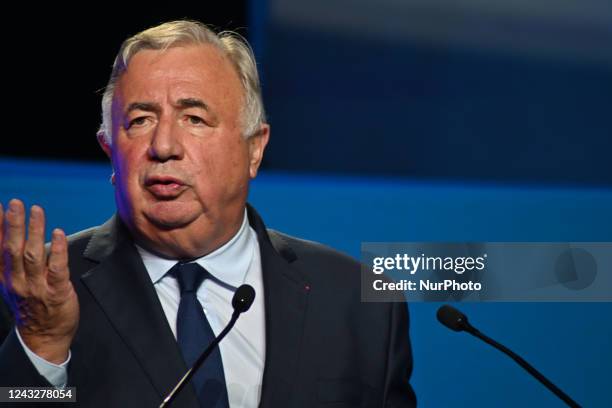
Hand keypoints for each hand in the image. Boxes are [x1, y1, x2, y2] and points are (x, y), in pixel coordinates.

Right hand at [0, 199, 78, 363]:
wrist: (43, 338)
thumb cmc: (30, 305)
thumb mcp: (12, 282)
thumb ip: (8, 259)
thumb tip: (7, 231)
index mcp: (5, 277)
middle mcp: (17, 281)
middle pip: (12, 249)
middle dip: (13, 224)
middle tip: (15, 203)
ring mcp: (36, 287)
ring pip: (34, 255)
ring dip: (35, 231)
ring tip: (36, 211)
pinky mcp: (57, 292)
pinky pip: (57, 268)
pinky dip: (58, 250)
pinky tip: (58, 233)